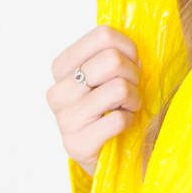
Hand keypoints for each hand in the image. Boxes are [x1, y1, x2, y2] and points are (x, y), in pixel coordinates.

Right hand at [45, 26, 142, 177]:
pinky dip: (130, 122)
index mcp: (62, 67)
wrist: (113, 157)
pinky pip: (118, 120)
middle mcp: (57, 91)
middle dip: (134, 75)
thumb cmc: (115, 109)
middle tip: (131, 91)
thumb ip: (115, 54)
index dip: (129, 48)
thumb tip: (133, 47)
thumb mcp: (111, 76)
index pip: (103, 35)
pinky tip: (123, 128)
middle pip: (112, 59)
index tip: (133, 63)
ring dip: (134, 100)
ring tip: (127, 109)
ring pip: (117, 88)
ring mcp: (64, 119)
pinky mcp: (76, 144)